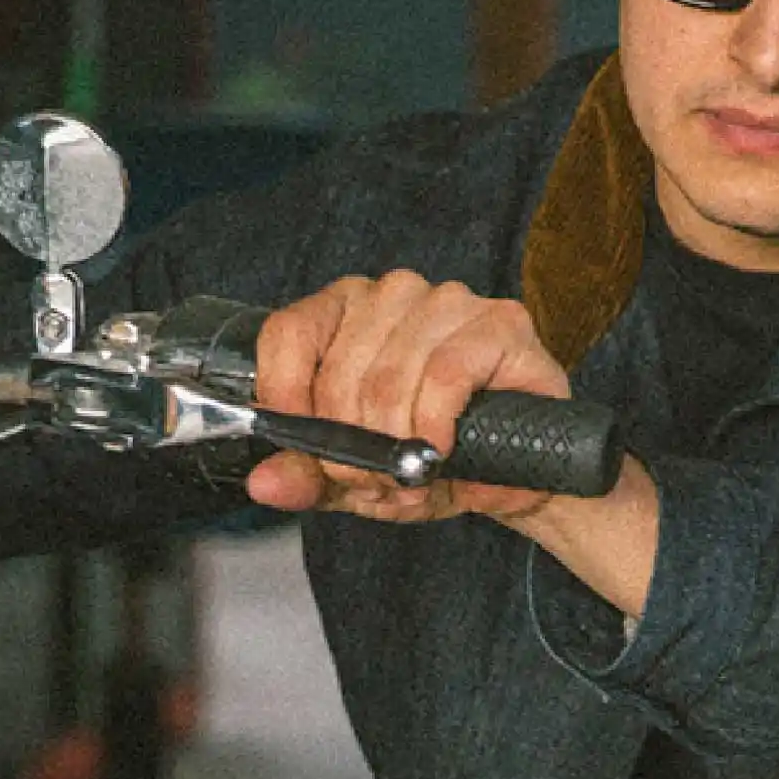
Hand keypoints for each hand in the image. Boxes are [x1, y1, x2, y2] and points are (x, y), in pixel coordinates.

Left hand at [244, 270, 568, 523]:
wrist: (515, 474)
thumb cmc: (435, 460)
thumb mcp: (359, 478)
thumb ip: (308, 476)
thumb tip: (263, 483)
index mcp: (346, 313)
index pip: (288, 335)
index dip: (288, 401)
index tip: (313, 449)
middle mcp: (393, 295)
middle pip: (339, 375)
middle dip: (355, 450)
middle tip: (379, 483)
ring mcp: (447, 301)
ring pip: (389, 379)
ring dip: (398, 448)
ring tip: (417, 475)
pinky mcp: (499, 322)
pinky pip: (444, 375)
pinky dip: (436, 425)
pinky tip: (441, 449)